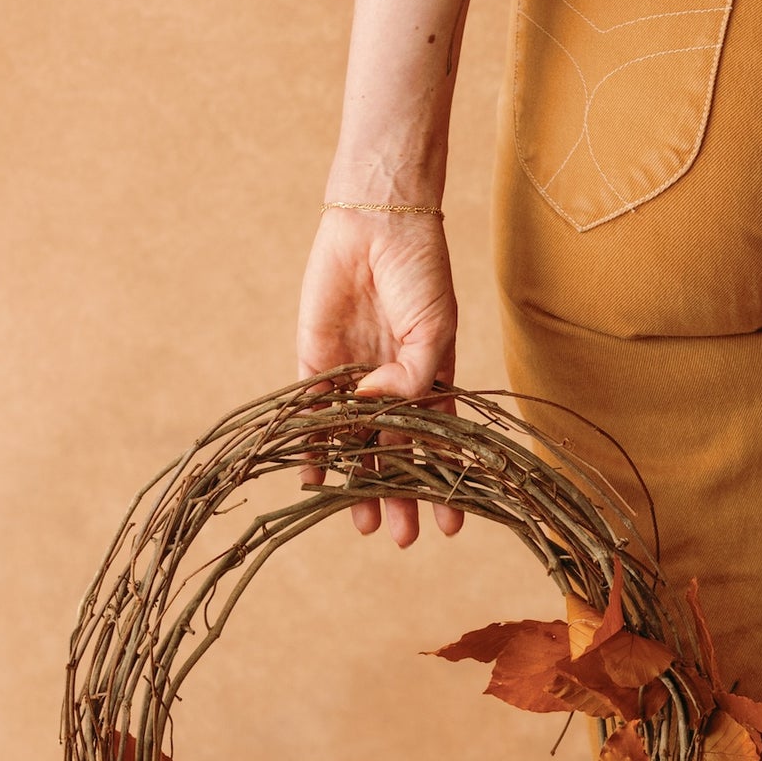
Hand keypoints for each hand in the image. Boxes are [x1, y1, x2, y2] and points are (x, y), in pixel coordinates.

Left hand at [296, 206, 461, 547]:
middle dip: (399, 496)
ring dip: (358, 485)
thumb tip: (379, 410)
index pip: (438, 447)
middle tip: (402, 538)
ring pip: (355, 445)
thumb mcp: (434, 329)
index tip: (450, 524)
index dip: (445, 486)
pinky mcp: (315, 364)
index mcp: (429, 383)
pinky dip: (312, 450)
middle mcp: (390, 389)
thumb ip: (415, 377)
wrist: (377, 222)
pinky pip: (311, 417)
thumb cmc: (419, 272)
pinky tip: (314, 484)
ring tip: (362, 522)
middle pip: (395, 455)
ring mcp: (352, 380)